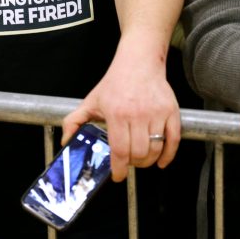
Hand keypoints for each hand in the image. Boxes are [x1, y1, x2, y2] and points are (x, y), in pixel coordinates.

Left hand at [62, 56, 180, 181]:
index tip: (118, 175)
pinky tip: (160, 160)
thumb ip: (74, 121)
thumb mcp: (91, 101)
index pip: (120, 150)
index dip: (119, 168)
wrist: (138, 62)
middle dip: (133, 164)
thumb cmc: (114, 83)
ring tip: (140, 158)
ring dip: (148, 160)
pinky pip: (173, 140)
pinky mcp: (171, 111)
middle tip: (128, 162)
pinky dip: (168, 155)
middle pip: (139, 153)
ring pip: (155, 149)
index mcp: (117, 114)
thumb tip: (66, 142)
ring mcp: (156, 113)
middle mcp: (138, 114)